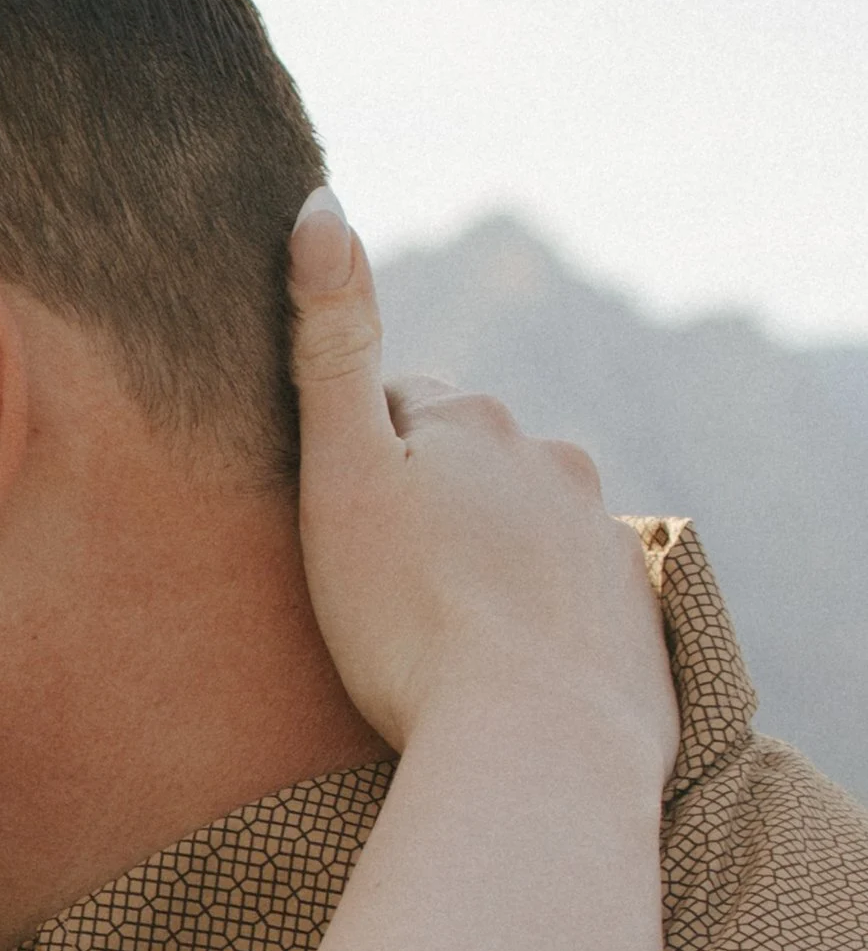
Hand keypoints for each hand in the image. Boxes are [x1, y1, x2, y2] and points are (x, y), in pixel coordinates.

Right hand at [289, 189, 676, 787]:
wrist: (534, 745)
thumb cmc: (411, 619)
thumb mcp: (341, 478)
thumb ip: (330, 346)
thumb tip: (321, 204)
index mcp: (476, 423)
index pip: (394, 410)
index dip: (351, 460)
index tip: (330, 523)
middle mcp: (552, 461)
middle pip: (466, 466)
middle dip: (426, 504)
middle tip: (374, 586)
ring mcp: (601, 539)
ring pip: (520, 529)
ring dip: (481, 560)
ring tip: (436, 635)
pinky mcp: (630, 617)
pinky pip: (564, 598)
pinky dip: (530, 617)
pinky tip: (495, 670)